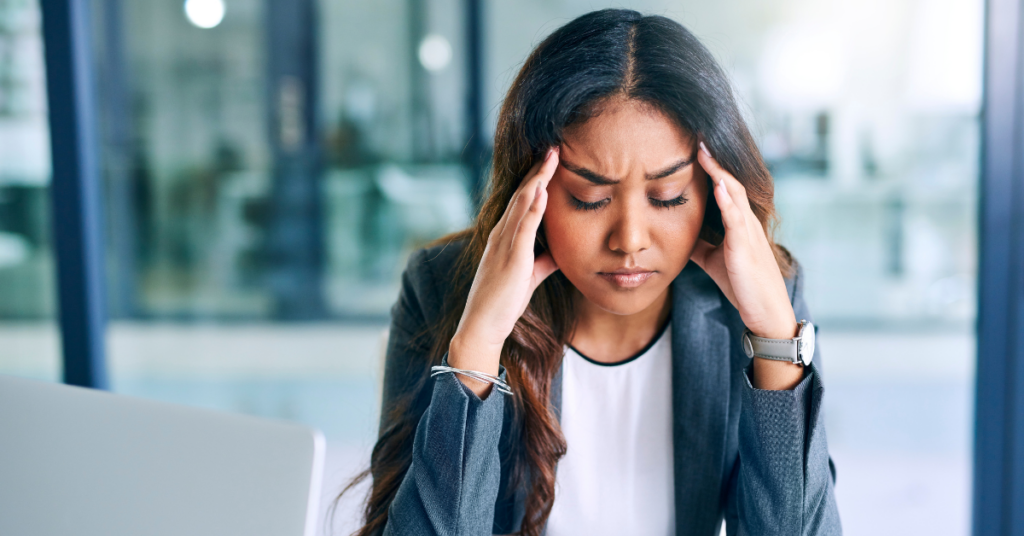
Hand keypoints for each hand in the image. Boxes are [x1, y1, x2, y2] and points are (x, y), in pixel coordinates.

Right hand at [448, 147, 560, 395]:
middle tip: (554, 147)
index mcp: (505, 237)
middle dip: (538, 170)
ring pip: (521, 204)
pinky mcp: (510, 259)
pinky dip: (533, 208)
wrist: (482, 325)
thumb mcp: (529, 277)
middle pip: (522, 194)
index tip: (551, 161)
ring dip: (537, 180)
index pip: (523, 201)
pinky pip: (523, 228)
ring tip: (551, 158)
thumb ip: (544, 261)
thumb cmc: (503, 303)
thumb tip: (561, 251)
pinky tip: (543, 191)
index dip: (537, 179)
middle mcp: (501, 235)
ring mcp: (504, 245)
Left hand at [689, 142, 801, 389]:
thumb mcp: (712, 259)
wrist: (764, 312)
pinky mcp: (746, 248)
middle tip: (698, 135)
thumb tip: (675, 232)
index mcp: (738, 223)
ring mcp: (748, 233)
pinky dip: (729, 201)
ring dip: (719, 172)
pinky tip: (718, 186)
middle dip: (714, 160)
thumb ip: (698, 243)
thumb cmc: (741, 284)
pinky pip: (738, 220)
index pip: (724, 187)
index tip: (693, 145)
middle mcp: (746, 222)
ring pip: (735, 194)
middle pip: (730, 182)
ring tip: (704, 151)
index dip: (710, 167)